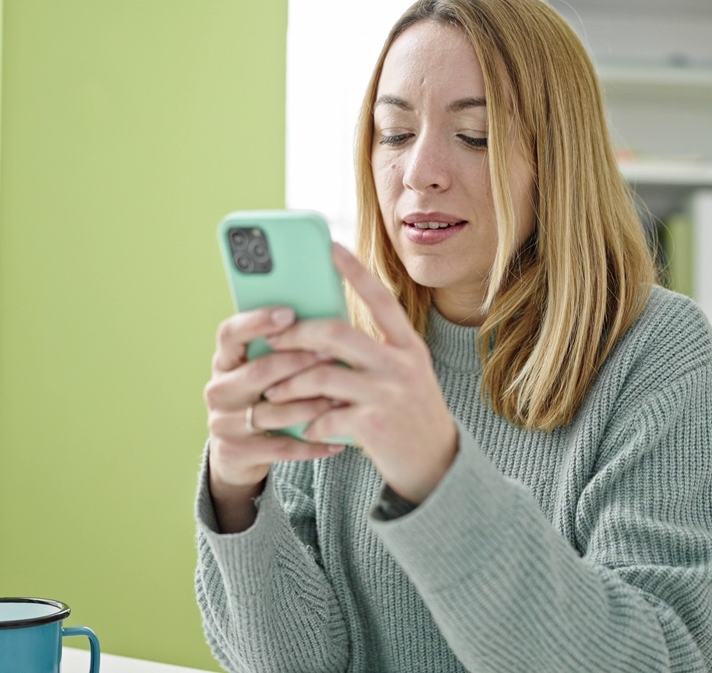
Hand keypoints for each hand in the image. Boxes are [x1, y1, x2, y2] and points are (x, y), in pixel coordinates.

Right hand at [204, 306, 346, 501]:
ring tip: (341, 399)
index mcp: (224, 362)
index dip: (257, 321)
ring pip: (274, 411)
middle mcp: (219, 389)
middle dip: (299, 363)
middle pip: (260, 371)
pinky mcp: (238, 452)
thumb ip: (281, 351)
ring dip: (311, 405)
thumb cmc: (261, 398)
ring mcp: (225, 423)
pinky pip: (281, 447)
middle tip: (333, 356)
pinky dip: (312, 445)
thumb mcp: (261, 373)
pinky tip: (337, 442)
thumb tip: (326, 322)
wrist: (236, 453)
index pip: (230, 333)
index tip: (289, 314)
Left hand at [260, 244, 458, 502]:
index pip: (381, 299)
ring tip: (273, 393)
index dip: (355, 271)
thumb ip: (375, 352)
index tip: (330, 247)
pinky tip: (304, 427)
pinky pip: (326, 416)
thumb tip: (323, 332)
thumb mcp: (405, 375)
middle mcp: (401, 365)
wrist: (437, 465)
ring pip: (322, 375)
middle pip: (338, 333)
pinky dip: (308, 422)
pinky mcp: (375, 426)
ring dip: (290, 384)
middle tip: (273, 339)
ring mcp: (389, 394)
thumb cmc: (410, 414)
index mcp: (409, 346)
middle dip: (298, 334)